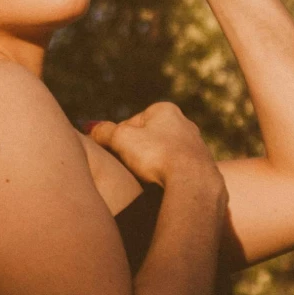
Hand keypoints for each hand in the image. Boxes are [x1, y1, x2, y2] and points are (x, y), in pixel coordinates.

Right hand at [87, 101, 226, 215]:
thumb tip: (91, 128)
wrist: (193, 181)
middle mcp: (184, 123)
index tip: (118, 154)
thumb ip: (104, 131)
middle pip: (148, 138)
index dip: (119, 140)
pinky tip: (162, 185)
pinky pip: (176, 169)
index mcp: (165, 109)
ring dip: (152, 165)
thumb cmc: (157, 155)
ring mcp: (195, 144)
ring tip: (146, 179)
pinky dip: (167, 175)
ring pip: (162, 154)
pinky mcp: (202, 165)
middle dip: (137, 152)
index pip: (131, 123)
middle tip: (129, 168)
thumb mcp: (122, 139)